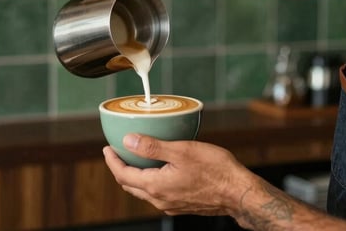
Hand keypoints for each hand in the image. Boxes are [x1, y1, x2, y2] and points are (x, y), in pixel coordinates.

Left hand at [102, 133, 250, 218]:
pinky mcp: (181, 205)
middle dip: (120, 168)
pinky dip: (150, 181)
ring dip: (135, 176)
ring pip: (144, 191)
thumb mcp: (182, 151)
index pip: (123, 175)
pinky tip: (158, 170)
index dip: (112, 161)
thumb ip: (152, 147)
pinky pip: (157, 193)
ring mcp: (171, 204)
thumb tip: (128, 141)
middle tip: (116, 153)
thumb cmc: (216, 171)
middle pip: (130, 185)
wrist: (239, 193)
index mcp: (156, 186)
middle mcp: (160, 199)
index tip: (107, 149)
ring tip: (135, 159)